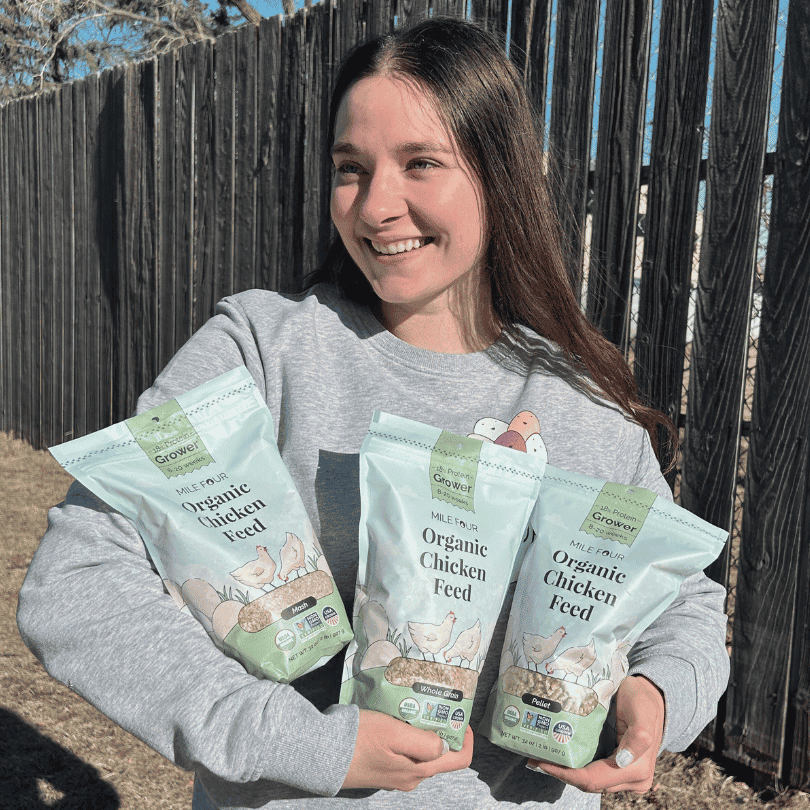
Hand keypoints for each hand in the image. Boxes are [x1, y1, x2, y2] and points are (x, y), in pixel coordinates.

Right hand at [342, 709, 473, 790]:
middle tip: (434, 705)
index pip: (458, 760)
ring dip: (423, 732)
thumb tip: (446, 745)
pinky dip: (406, 737)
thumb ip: (424, 743)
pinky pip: (403, 754)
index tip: (459, 716)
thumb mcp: (394, 734)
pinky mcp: (380, 769)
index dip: (466, 738)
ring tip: (416, 707)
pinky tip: (396, 720)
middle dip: (443, 731)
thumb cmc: (358, 740)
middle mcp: (409, 778)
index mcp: (418, 771)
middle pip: (439, 755)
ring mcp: (394, 776)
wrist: (320, 754)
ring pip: (420, 753)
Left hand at [527, 675, 664, 793]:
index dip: (566, 775)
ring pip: (589, 780)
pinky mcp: (617, 768)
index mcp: (636, 769)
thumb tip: (622, 761)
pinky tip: (556, 755)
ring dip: (565, 771)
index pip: (594, 780)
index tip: (543, 763)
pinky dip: (574, 767)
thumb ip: (639, 736)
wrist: (653, 698)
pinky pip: (592, 772)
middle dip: (560, 773)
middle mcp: (631, 778)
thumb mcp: (642, 712)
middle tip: (534, 758)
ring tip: (540, 756)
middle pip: (588, 783)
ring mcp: (623, 776)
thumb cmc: (644, 702)